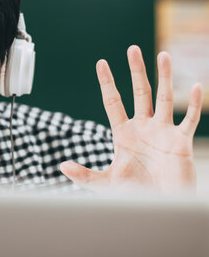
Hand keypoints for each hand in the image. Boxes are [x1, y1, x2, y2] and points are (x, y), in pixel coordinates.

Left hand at [60, 45, 202, 193]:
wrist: (160, 208)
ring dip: (165, 77)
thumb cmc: (135, 195)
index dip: (108, 83)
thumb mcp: (105, 183)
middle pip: (139, 92)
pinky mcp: (180, 142)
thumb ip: (84, 175)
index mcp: (124, 133)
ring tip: (163, 54)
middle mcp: (143, 128)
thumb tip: (61, 166)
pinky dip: (193, 104)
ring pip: (164, 98)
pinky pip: (189, 119)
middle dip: (136, 71)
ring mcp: (163, 132)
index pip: (113, 101)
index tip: (101, 63)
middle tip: (132, 49)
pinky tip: (194, 86)